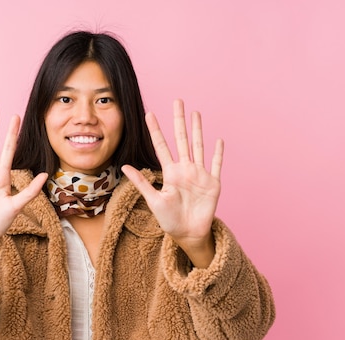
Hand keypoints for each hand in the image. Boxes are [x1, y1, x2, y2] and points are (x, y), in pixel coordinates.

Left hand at [121, 99, 223, 267]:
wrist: (188, 234)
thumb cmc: (170, 220)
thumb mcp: (154, 201)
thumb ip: (142, 183)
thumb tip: (125, 167)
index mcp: (170, 172)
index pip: (161, 146)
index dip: (156, 130)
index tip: (149, 114)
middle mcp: (185, 169)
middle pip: (181, 139)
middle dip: (179, 120)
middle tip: (177, 101)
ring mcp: (200, 175)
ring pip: (199, 146)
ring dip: (198, 130)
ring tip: (196, 113)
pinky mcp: (213, 183)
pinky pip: (216, 165)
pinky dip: (218, 153)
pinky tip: (218, 140)